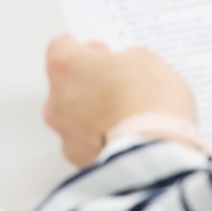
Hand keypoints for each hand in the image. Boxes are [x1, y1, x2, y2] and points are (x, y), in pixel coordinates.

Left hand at [42, 36, 198, 167]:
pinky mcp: (79, 162)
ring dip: (95, 116)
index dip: (87, 51)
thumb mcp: (146, 61)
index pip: (63, 48)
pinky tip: (128, 139)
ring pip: (75, 119)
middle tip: (122, 87)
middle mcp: (56, 101)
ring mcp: (65, 134)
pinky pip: (87, 146)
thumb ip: (126, 59)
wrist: (156, 155)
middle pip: (67, 86)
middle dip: (90, 85)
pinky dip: (102, 142)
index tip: (103, 54)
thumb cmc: (148, 103)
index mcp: (66, 67)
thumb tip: (125, 67)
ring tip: (130, 118)